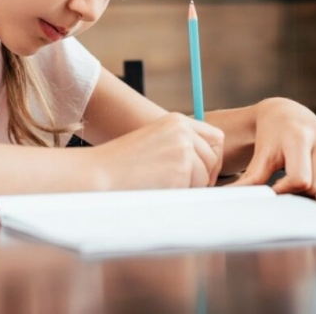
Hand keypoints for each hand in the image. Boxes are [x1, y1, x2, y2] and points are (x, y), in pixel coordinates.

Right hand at [89, 112, 224, 189]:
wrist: (100, 174)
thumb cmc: (122, 165)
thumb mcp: (155, 143)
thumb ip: (180, 147)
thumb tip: (209, 167)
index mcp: (176, 121)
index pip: (215, 138)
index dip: (212, 158)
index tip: (201, 173)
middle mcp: (183, 130)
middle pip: (214, 158)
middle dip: (204, 176)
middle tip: (183, 186)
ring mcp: (183, 148)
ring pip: (206, 176)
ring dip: (190, 187)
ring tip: (163, 186)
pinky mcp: (182, 167)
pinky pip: (195, 189)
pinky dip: (181, 195)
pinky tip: (159, 190)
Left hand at [231, 98, 315, 195]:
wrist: (284, 113)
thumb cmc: (270, 137)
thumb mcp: (261, 157)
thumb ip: (251, 181)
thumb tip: (233, 200)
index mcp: (299, 137)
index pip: (300, 180)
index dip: (286, 190)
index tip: (275, 188)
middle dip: (300, 191)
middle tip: (286, 183)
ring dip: (313, 188)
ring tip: (297, 176)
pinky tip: (313, 168)